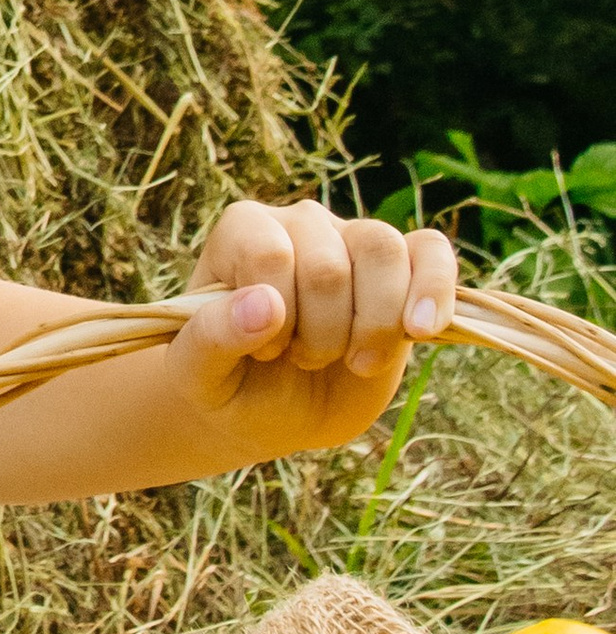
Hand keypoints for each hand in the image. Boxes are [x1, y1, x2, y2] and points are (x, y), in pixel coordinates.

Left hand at [169, 200, 458, 455]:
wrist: (271, 411)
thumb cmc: (226, 383)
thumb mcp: (198, 372)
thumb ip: (214, 336)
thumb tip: (265, 305)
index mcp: (244, 231)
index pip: (271, 255)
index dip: (273, 318)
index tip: (261, 350)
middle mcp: (302, 223)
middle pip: (330, 264)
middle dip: (320, 334)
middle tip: (303, 361)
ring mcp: (355, 241)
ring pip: (384, 252)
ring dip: (372, 324)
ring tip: (355, 362)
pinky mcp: (404, 271)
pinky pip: (432, 253)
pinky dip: (434, 291)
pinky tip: (420, 329)